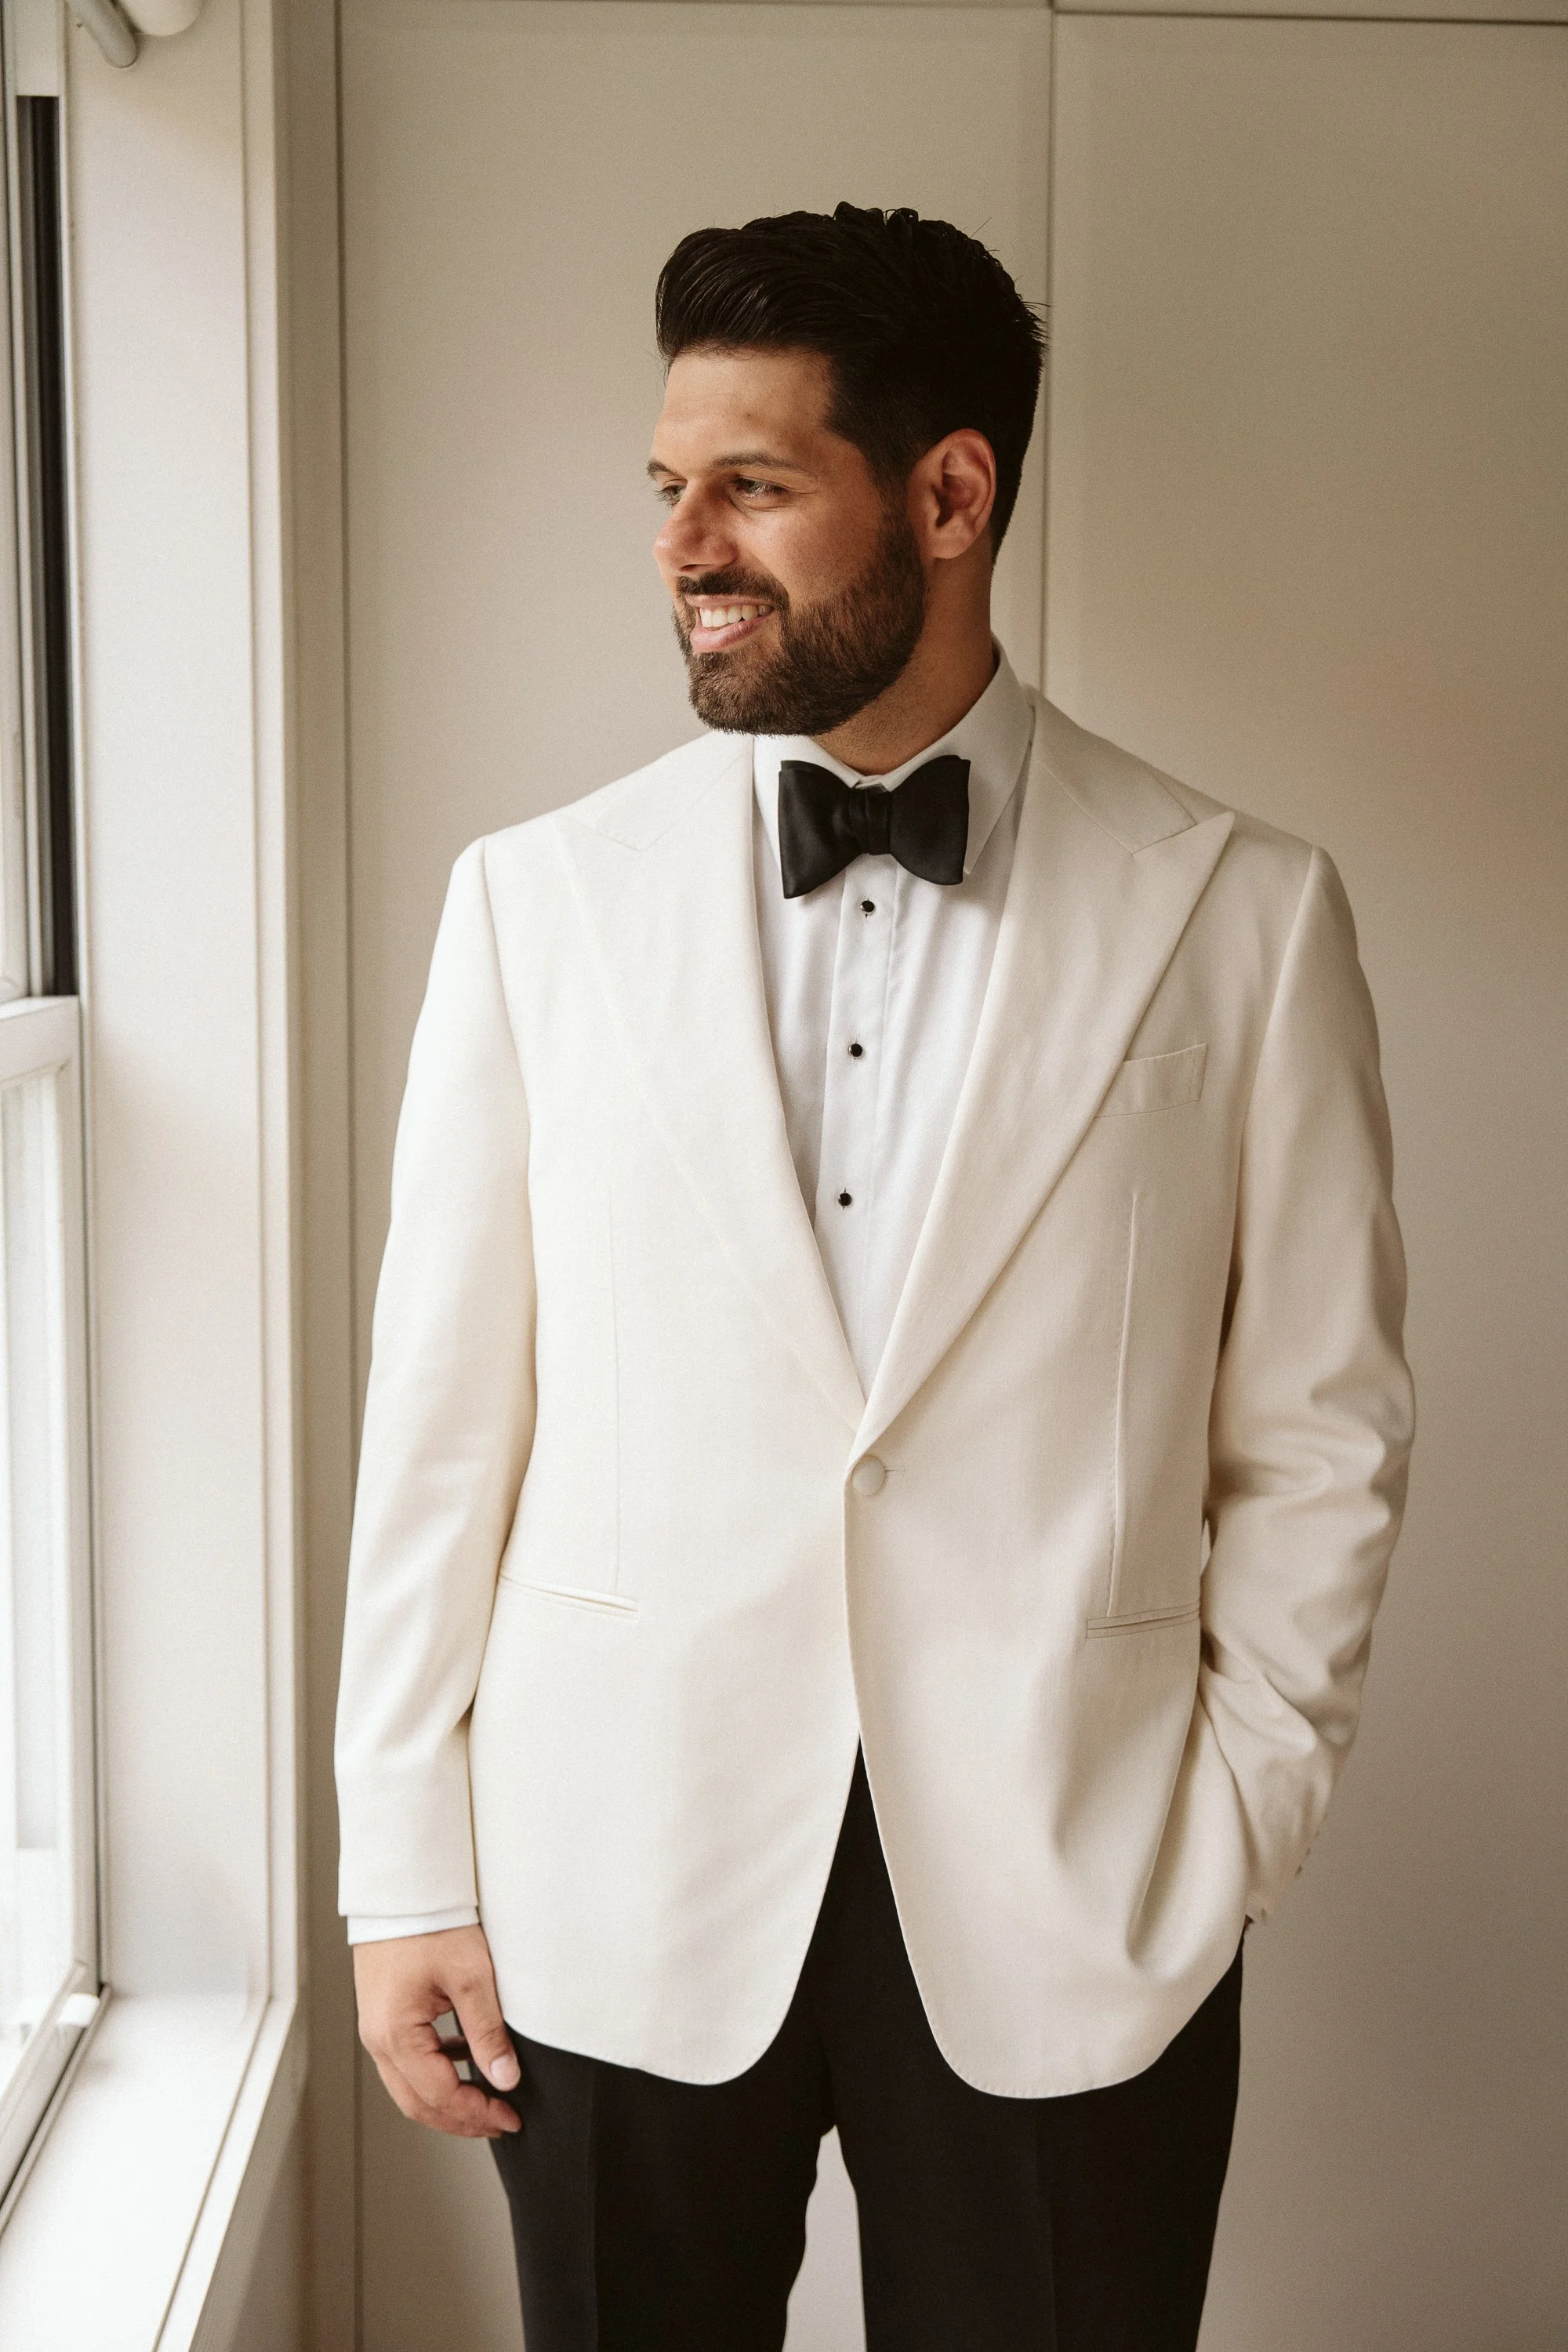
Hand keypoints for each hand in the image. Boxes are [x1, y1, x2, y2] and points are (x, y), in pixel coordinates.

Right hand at [354, 1923, 522, 2138]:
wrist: (403, 1887)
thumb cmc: (432, 1923)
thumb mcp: (472, 1978)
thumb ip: (488, 2033)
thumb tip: (505, 2078)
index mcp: (396, 2034)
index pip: (439, 2096)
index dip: (477, 2113)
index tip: (509, 2116)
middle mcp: (378, 2038)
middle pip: (417, 2102)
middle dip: (460, 2120)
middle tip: (499, 2122)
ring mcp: (376, 2027)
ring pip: (409, 2086)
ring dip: (447, 2100)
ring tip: (487, 2101)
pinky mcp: (383, 2014)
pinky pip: (407, 2060)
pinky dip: (436, 2072)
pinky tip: (464, 2060)